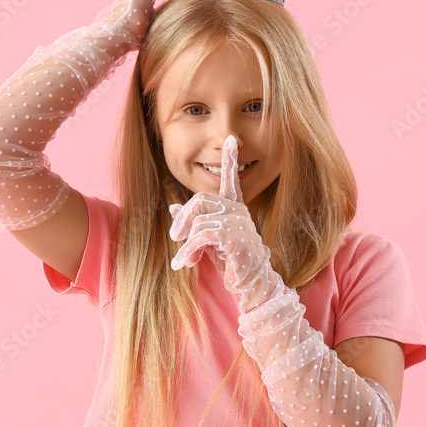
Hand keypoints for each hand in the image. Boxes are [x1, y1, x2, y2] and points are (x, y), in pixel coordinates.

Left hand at [167, 135, 280, 311]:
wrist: (252, 286)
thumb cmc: (232, 263)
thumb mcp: (208, 240)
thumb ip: (193, 222)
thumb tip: (172, 206)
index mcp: (235, 209)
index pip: (231, 180)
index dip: (230, 160)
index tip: (231, 140)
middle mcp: (239, 211)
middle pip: (201, 199)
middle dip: (183, 218)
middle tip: (174, 237)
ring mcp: (240, 224)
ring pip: (200, 220)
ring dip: (186, 243)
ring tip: (184, 260)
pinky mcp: (236, 238)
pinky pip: (203, 236)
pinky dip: (188, 251)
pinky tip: (182, 264)